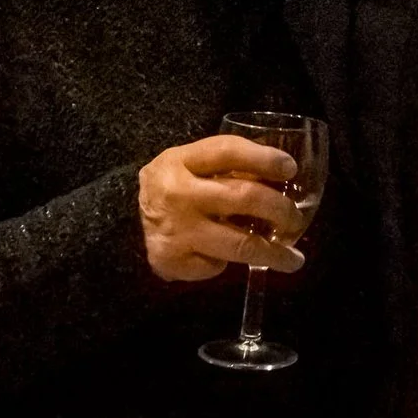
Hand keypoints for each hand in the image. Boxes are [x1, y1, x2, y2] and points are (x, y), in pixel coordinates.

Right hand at [137, 136, 311, 283]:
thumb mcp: (189, 165)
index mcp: (180, 160)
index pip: (228, 151)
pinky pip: (216, 265)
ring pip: (240, 244)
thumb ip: (225, 167)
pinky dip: (227, 264)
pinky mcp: (173, 260)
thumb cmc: (173, 188)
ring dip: (273, 252)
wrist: (122, 222)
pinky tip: (231, 261)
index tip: (290, 169)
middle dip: (280, 209)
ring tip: (292, 259)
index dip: (264, 158)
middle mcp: (177, 194)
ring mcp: (176, 230)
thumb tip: (282, 177)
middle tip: (295, 218)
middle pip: (243, 197)